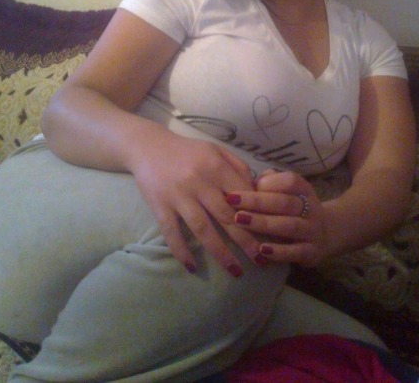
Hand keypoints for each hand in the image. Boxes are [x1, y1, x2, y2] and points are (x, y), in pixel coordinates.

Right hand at [128, 123, 266, 276]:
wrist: (149, 147)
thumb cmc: (188, 151)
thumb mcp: (216, 150)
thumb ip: (238, 167)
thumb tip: (258, 191)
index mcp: (215, 166)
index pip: (243, 196)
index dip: (257, 216)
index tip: (269, 234)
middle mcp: (199, 182)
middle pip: (227, 217)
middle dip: (246, 241)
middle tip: (261, 262)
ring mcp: (178, 196)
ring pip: (203, 229)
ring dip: (221, 253)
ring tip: (235, 271)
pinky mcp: (160, 206)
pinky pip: (172, 233)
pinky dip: (181, 251)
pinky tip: (192, 268)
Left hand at [226, 170, 328, 266]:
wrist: (325, 234)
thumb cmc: (293, 209)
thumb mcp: (287, 192)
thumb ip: (269, 184)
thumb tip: (248, 180)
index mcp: (304, 190)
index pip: (290, 182)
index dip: (268, 182)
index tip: (243, 184)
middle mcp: (312, 208)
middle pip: (285, 203)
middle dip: (257, 202)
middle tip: (231, 201)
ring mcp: (313, 230)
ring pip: (289, 226)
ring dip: (263, 224)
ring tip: (239, 221)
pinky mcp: (312, 252)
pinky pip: (296, 252)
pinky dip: (279, 251)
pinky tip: (261, 250)